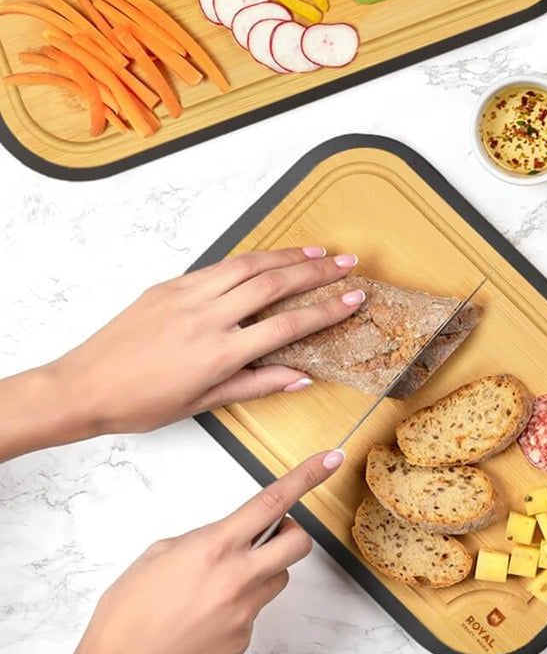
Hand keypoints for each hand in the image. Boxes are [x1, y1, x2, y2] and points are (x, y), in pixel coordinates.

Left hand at [0, 246, 364, 458]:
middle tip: (347, 262)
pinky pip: (219, 266)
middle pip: (273, 284)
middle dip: (316, 271)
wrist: (84, 385)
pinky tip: (269, 258)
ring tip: (318, 250)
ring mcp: (187, 295)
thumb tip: (300, 376)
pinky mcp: (170, 285)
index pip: (287, 325)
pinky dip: (251, 258)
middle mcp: (207, 317)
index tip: (354, 297)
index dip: (326, 310)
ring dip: (287, 255)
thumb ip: (255, 385)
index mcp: (219, 353)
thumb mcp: (203, 403)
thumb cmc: (142, 403)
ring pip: (248, 266)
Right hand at [19, 449, 344, 653]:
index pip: (272, 502)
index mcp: (215, 547)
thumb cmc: (129, 611)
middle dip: (291, 533)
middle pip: (298, 544)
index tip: (330, 459)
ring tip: (218, 585)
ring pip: (278, 579)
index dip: (306, 477)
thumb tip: (226, 540)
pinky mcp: (243, 640)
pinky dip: (238, 608)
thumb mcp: (160, 554)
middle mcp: (238, 577)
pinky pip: (254, 612)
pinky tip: (203, 619)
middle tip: (268, 536)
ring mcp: (245, 612)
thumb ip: (202, 540)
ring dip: (262, 571)